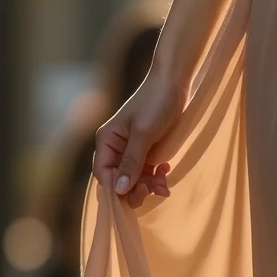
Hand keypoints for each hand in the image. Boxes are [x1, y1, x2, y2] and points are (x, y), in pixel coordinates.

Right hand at [93, 68, 186, 210]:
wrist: (174, 83)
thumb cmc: (154, 103)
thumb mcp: (143, 133)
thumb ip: (132, 161)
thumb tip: (120, 190)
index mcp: (106, 141)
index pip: (103, 173)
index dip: (116, 187)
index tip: (136, 193)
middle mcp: (116, 148)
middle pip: (119, 179)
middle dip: (135, 188)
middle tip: (153, 190)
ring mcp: (132, 151)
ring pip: (135, 179)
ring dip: (149, 185)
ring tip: (164, 185)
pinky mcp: (147, 151)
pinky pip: (147, 173)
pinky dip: (156, 178)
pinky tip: (166, 171)